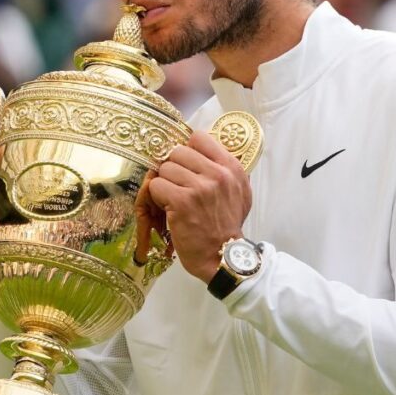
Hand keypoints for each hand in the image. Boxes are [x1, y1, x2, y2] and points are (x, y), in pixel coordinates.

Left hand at [141, 131, 252, 282]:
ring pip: (164, 168)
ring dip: (164, 184)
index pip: (199, 137)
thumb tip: (201, 151)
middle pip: (177, 152)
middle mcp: (217, 174)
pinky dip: (157, 197)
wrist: (223, 257)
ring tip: (173, 199)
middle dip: (173, 168)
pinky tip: (167, 208)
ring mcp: (198, 187)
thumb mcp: (239, 192)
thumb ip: (223, 169)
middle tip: (177, 185)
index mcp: (231, 167)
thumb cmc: (228, 225)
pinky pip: (156, 185)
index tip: (185, 164)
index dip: (187, 150)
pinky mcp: (181, 201)